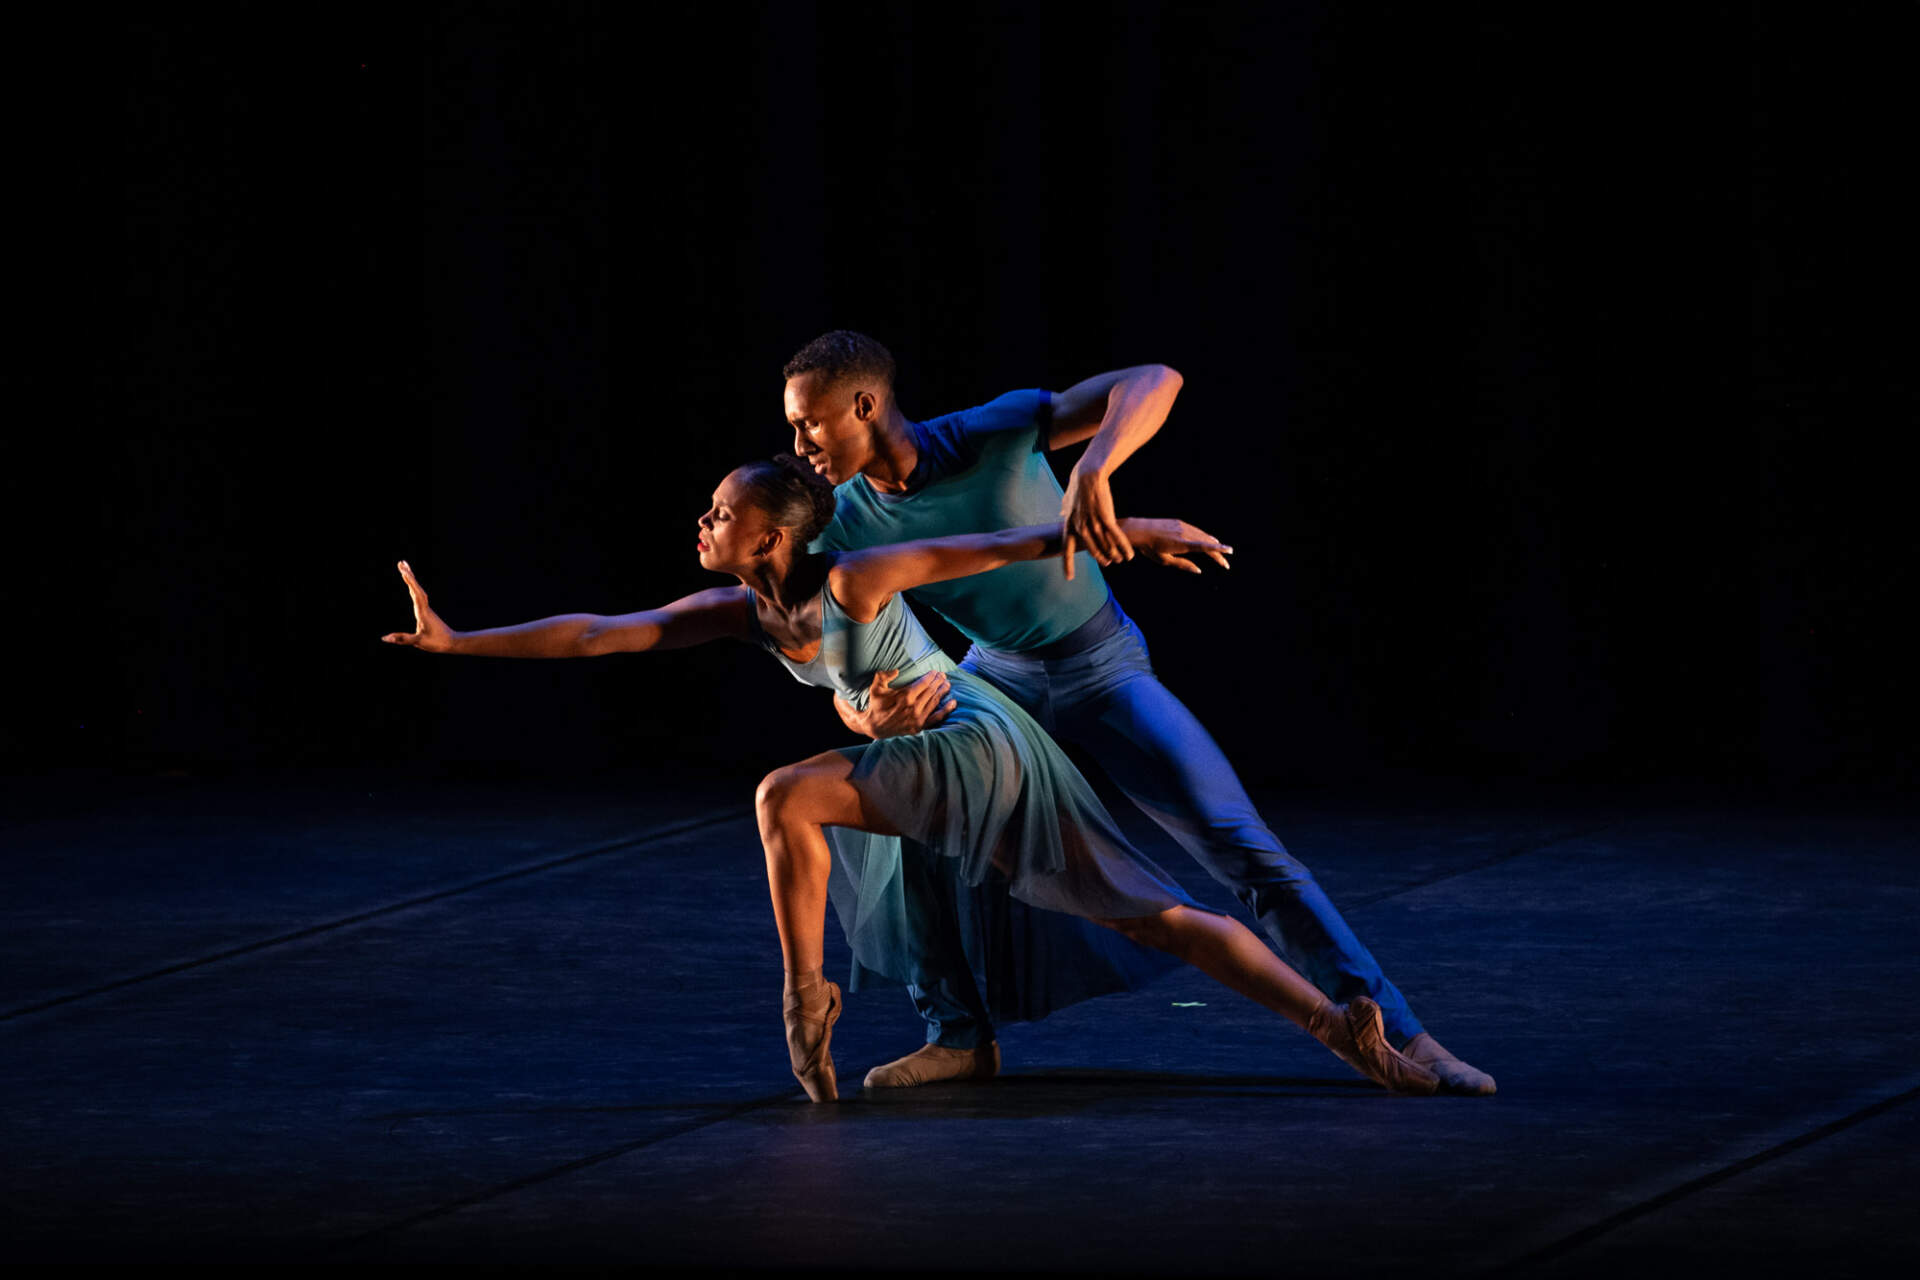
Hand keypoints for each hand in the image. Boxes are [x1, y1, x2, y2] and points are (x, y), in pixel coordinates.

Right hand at [381, 560, 457, 651]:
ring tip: (404, 569)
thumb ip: (402, 639)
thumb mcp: (418, 642)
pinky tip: (411, 586)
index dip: (411, 582)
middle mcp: (425, 607)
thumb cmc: (437, 642)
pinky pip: (419, 595)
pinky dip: (413, 588)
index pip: (416, 594)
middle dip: (409, 575)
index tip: (404, 572)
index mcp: (422, 612)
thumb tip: (385, 638)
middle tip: (401, 562)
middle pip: (416, 588)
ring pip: (418, 590)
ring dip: (411, 579)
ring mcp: (426, 608)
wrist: (453, 642)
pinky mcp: (426, 611)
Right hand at [835, 669, 955, 738]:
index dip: (932, 676)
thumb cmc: (876, 706)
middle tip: (943, 676)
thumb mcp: (875, 689)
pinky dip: (946, 710)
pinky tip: (953, 703)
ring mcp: (918, 718)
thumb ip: (883, 676)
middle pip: (931, 691)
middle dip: (938, 682)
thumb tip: (896, 670)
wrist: (874, 727)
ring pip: (935, 702)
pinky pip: (936, 718)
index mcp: (905, 696)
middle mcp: (914, 707)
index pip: (924, 683)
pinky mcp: (920, 727)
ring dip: (943, 692)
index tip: (936, 672)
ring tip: (948, 684)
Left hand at [1060, 465, 1131, 579]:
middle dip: (1102, 559)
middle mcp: (1080, 527)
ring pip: (1106, 546)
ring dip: (1115, 555)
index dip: (1067, 564)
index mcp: (1069, 525)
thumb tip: (1061, 511)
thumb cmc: (1077, 485)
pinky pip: (1116, 537)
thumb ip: (1064, 509)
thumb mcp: (1067, 499)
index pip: (1067, 549)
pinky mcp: (1106, 518)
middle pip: (1092, 550)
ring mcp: (1093, 524)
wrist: (1088, 475)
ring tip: (1122, 559)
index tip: (1069, 578)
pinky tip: (1129, 554)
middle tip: (1109, 563)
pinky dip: (1124, 547)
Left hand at [1117, 518, 1231, 574]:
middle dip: (1218, 553)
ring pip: (1202, 535)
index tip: (1230, 551)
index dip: (1219, 550)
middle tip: (1225, 563)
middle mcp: (1185, 533)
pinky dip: (1203, 536)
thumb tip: (1198, 570)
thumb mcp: (1164, 560)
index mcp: (1182, 544)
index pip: (1205, 547)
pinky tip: (1207, 540)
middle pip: (1207, 542)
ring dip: (1212, 544)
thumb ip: (1183, 565)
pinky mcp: (1179, 522)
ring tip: (1219, 552)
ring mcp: (1182, 526)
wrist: (1138, 530)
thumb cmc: (1150, 548)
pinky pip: (1195, 530)